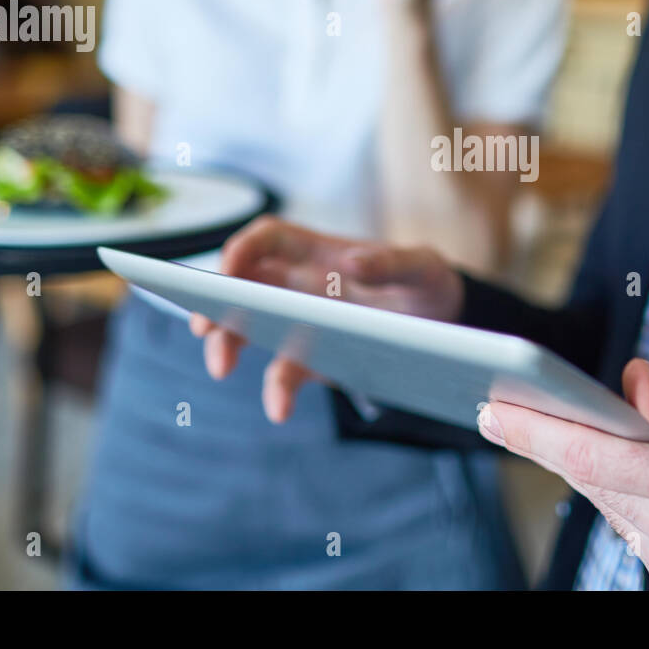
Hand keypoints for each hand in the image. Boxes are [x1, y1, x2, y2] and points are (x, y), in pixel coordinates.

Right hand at [189, 215, 462, 421]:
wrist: (445, 322)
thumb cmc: (427, 280)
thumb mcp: (421, 266)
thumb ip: (391, 263)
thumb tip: (351, 263)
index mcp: (320, 252)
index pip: (267, 240)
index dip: (241, 249)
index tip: (227, 271)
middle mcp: (302, 285)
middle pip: (245, 287)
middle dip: (218, 303)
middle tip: (203, 328)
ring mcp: (304, 323)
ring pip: (252, 330)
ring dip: (230, 346)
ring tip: (221, 368)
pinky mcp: (315, 359)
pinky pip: (285, 372)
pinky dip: (276, 390)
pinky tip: (278, 408)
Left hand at [477, 361, 648, 589]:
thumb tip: (631, 382)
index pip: (595, 459)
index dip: (537, 434)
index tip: (491, 411)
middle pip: (594, 483)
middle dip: (552, 442)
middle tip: (511, 407)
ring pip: (608, 508)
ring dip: (589, 469)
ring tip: (566, 428)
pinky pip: (630, 532)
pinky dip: (621, 497)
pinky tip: (624, 470)